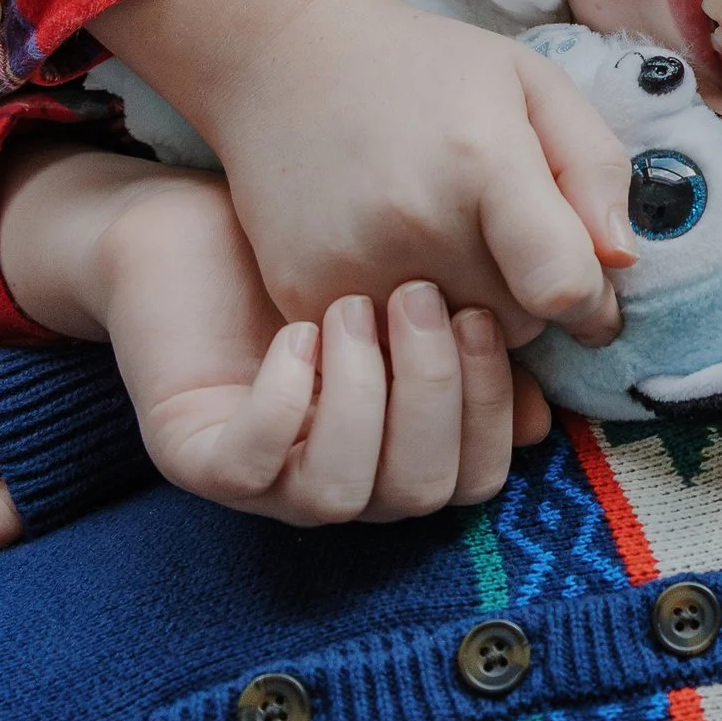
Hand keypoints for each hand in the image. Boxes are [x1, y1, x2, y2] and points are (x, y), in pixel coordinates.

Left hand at [0, 145, 549, 525]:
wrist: (182, 224)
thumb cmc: (304, 246)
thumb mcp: (409, 281)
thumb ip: (475, 336)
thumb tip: (539, 414)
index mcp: (398, 449)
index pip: (476, 477)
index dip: (491, 407)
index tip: (482, 316)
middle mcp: (341, 479)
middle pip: (421, 494)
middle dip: (433, 395)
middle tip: (417, 298)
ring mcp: (267, 480)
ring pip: (342, 496)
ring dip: (362, 397)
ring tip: (348, 309)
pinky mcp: (197, 457)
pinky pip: (253, 466)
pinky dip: (286, 400)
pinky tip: (295, 333)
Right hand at [91, 0, 638, 346]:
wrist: (284, 60)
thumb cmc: (426, 69)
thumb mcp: (531, 83)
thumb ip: (595, 166)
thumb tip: (621, 259)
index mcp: (483, 160)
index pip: (564, 286)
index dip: (592, 301)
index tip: (587, 291)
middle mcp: (416, 221)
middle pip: (516, 327)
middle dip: (527, 304)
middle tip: (499, 249)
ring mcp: (353, 264)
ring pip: (453, 354)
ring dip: (468, 323)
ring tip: (447, 256)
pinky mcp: (304, 293)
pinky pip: (387, 356)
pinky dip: (405, 332)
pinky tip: (398, 269)